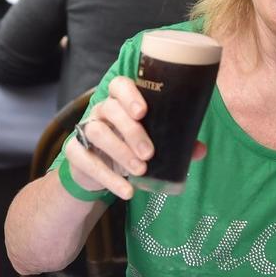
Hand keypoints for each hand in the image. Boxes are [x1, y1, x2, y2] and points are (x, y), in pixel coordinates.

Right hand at [64, 76, 206, 199]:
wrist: (97, 171)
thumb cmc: (128, 147)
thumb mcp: (151, 143)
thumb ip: (175, 143)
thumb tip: (200, 150)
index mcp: (120, 102)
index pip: (119, 85)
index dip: (130, 95)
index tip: (143, 112)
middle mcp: (100, 111)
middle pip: (110, 110)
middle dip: (131, 131)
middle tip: (149, 153)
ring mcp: (85, 130)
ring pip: (97, 132)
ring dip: (120, 152)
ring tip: (140, 171)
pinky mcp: (75, 152)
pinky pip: (87, 161)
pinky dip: (108, 178)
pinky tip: (126, 190)